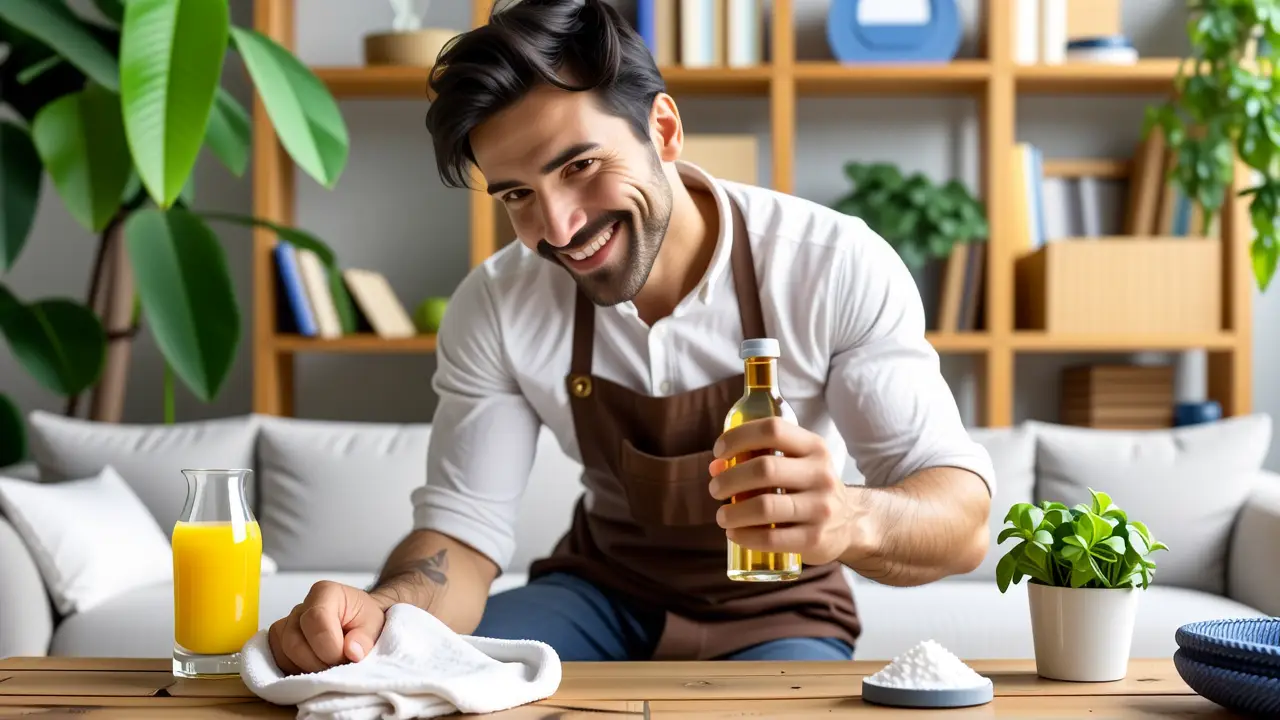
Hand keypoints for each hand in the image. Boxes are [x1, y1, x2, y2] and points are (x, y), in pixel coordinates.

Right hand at [268, 580, 388, 674]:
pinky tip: (314, 667)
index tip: (347, 658)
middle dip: (319, 662)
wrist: (355, 619)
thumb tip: (352, 652)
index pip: (316, 620)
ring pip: (283, 654)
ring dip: (307, 669)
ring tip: (329, 666)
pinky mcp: (278, 641)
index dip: (330, 647)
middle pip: (294, 641)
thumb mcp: (374, 624)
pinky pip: (277, 661)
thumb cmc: (362, 619)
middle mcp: (301, 606)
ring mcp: (286, 624)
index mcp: (325, 593)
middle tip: (339, 665)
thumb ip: (365, 638)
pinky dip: (295, 670)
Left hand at [708, 417, 854, 565]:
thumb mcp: (795, 463)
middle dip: (729, 479)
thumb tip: (716, 466)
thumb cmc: (808, 487)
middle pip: (764, 469)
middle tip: (715, 489)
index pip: (772, 430)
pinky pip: (771, 538)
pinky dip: (745, 536)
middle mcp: (820, 474)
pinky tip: (734, 534)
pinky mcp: (815, 538)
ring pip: (765, 506)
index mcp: (814, 447)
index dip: (738, 437)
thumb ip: (757, 457)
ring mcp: (821, 508)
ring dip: (733, 512)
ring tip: (722, 516)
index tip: (718, 452)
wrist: (850, 523)